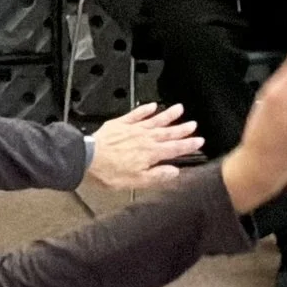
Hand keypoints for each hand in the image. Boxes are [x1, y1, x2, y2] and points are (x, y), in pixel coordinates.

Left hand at [84, 102, 199, 189]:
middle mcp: (144, 139)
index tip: (199, 141)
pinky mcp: (120, 124)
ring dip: (168, 115)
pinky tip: (152, 105)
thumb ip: (157, 175)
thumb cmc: (109, 172)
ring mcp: (132, 129)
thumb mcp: (136, 181)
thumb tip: (174, 172)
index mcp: (150, 154)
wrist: (87, 159)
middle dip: (182, 129)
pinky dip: (145, 109)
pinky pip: (136, 114)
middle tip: (193, 124)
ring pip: (155, 120)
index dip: (188, 145)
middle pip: (167, 132)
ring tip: (179, 109)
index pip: (174, 148)